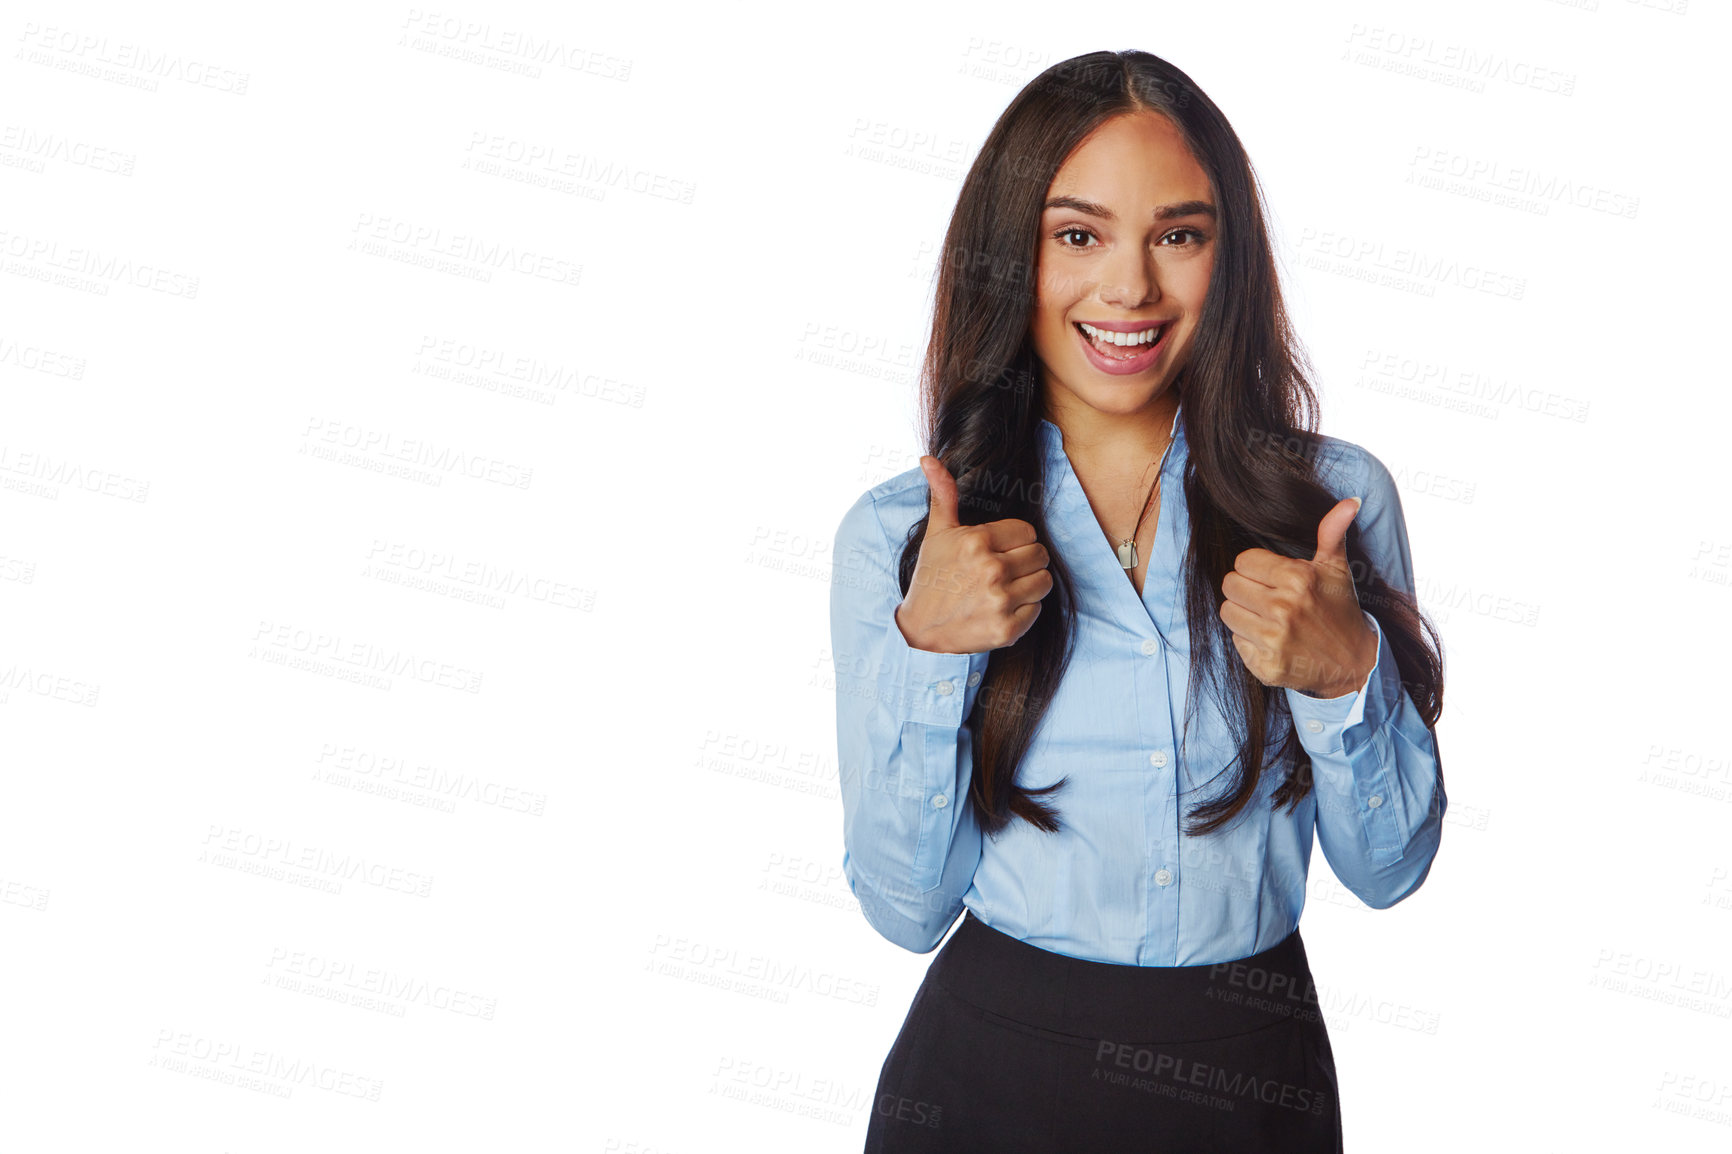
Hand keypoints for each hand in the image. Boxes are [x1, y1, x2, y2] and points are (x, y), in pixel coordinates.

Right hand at [896, 455, 1053, 653]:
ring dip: (1030, 585)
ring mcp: (1000, 601)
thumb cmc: (931, 577)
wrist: (920, 630)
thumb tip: (928, 459)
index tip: (997, 552)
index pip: (1027, 532)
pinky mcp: (1007, 629)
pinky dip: (1025, 611)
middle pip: (1040, 555)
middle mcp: (991, 570)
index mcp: (977, 541)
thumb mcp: (936, 534)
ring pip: (1044, 581)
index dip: (1015, 541)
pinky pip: (1038, 610)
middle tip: (1003, 571)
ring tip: (1005, 589)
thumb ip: (943, 495)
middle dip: (1025, 561)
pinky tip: (1002, 609)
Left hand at [1219, 497, 1378, 697]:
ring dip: (1244, 614)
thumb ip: (1332, 532)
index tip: (1273, 578)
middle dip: (1246, 589)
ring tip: (1269, 618)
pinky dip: (1250, 642)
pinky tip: (1272, 641)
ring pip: (1227, 613)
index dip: (1255, 568)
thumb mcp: (1336, 568)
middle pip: (1229, 585)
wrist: (1354, 662)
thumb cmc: (1339, 608)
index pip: (1243, 561)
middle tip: (1268, 598)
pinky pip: (1235, 642)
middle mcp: (1284, 609)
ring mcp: (1274, 641)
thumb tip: (1350, 501)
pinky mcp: (1266, 667)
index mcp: (1298, 580)